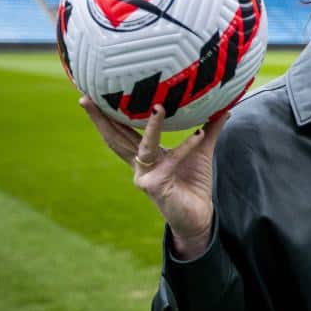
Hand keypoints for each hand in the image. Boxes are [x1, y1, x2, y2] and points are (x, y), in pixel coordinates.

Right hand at [79, 97, 228, 257]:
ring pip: (145, 146)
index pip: (120, 131)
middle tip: (86, 97)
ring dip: (152, 126)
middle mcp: (139, 164)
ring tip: (158, 106)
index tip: (92, 94)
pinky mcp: (156, 186)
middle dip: (101, 118)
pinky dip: (186, 147)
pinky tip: (199, 135)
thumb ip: (210, 129)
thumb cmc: (194, 183)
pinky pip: (172, 161)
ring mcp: (145, 176)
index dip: (106, 114)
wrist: (200, 217)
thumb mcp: (201, 150)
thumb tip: (224, 107)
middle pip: (116, 137)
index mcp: (144, 155)